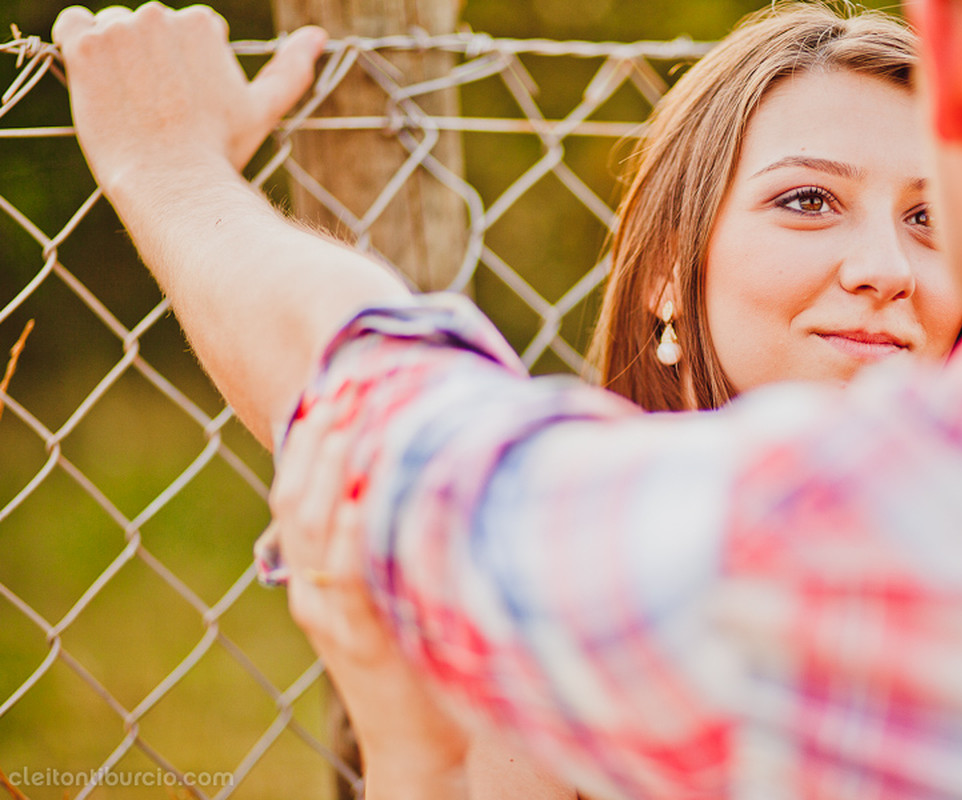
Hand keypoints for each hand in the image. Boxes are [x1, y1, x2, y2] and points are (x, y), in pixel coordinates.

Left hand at [51, 3, 325, 190]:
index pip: (180, 31)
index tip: (183, 102)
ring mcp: (121, 29)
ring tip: (133, 105)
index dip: (180, 70)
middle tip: (158, 109)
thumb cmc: (219, 151)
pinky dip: (80, 52)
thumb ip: (290, 69)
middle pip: (144, 27)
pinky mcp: (87, 47)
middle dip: (148, 61)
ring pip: (111, 30)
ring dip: (117, 60)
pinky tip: (102, 86)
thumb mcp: (261, 110)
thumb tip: (318, 37)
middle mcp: (162, 15)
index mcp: (201, 24)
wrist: (173, 182)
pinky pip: (71, 27)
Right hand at [271, 395, 468, 799]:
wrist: (413, 745)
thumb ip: (380, 546)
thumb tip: (401, 482)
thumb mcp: (385, 596)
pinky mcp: (362, 641)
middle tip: (339, 385)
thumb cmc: (411, 661)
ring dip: (331, 471)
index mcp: (314, 579)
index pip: (294, 495)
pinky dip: (352, 534)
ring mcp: (331, 617)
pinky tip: (363, 496)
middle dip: (317, 439)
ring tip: (349, 420)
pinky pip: (347, 579)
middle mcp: (313, 592)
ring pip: (314, 532)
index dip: (307, 441)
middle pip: (295, 501)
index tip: (328, 389)